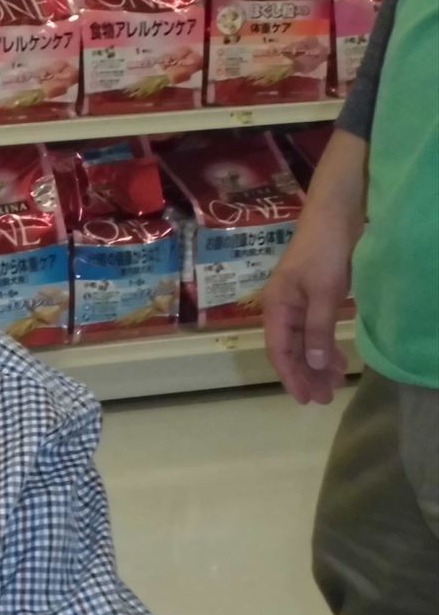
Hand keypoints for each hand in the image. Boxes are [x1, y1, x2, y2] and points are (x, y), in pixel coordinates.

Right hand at [262, 129, 365, 404]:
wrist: (335, 215)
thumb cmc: (324, 251)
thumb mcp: (324, 293)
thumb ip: (319, 329)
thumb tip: (315, 366)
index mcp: (277, 306)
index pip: (279, 351)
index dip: (291, 376)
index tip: (304, 399)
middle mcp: (282, 307)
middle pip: (290, 350)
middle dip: (305, 375)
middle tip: (323, 399)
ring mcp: (298, 302)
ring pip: (304, 342)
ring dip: (317, 364)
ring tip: (334, 384)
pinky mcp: (314, 296)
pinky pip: (315, 330)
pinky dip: (326, 346)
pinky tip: (338, 358)